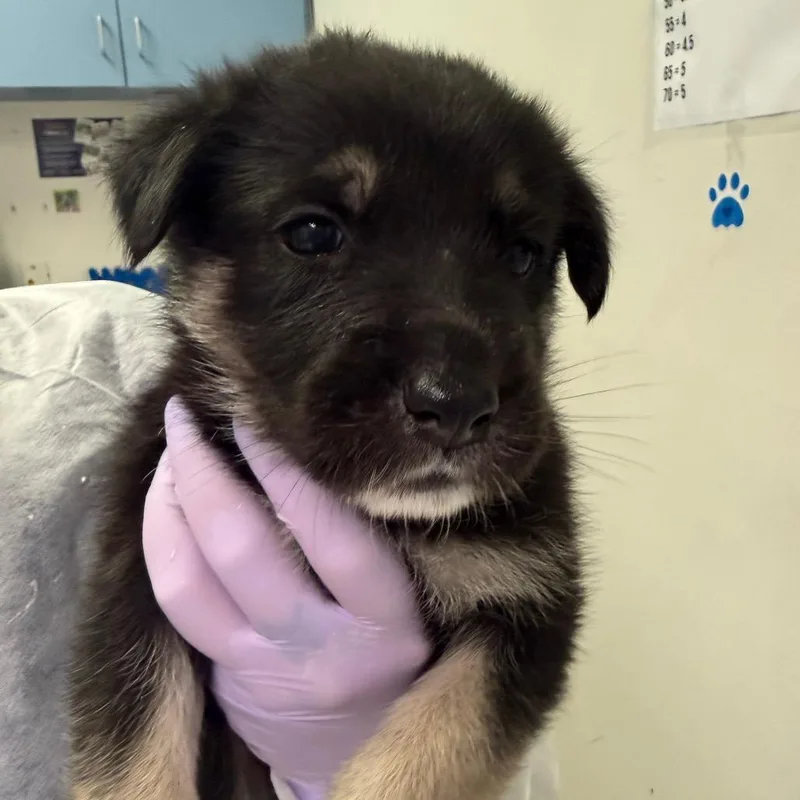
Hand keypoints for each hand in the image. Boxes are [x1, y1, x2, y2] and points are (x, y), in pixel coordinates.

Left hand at [143, 397, 429, 798]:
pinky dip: (159, 543)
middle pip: (244, 549)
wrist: (359, 753)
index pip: (336, 535)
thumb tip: (302, 446)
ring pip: (189, 580)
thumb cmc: (394, 657)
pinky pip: (175, 605)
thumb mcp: (405, 602)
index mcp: (389, 622)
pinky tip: (162, 505)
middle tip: (187, 417)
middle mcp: (325, 650)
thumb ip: (365, 540)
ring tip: (168, 453)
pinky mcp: (224, 682)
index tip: (256, 416)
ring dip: (167, 503)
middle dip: (204, 472)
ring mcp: (265, 672)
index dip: (286, 470)